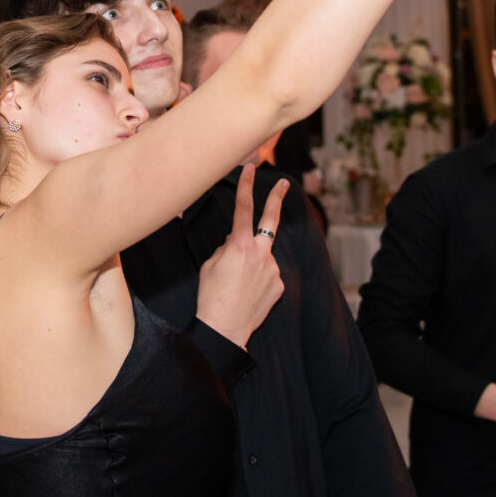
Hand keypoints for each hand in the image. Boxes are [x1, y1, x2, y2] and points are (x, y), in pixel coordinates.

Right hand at [194, 164, 285, 349]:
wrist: (224, 328)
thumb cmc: (211, 296)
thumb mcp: (210, 265)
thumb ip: (226, 248)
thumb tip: (236, 244)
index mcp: (239, 245)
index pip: (243, 208)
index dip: (246, 186)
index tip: (251, 168)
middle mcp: (260, 253)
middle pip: (271, 220)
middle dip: (276, 199)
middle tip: (284, 184)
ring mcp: (273, 269)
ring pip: (263, 257)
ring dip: (253, 264)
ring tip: (238, 285)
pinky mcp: (279, 285)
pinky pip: (268, 275)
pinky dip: (259, 280)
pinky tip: (247, 294)